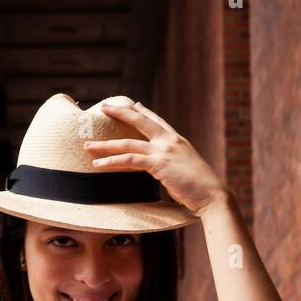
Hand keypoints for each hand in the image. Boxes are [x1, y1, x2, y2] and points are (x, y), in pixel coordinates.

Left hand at [85, 101, 228, 215]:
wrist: (213, 195)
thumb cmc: (202, 190)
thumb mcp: (186, 172)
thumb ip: (173, 168)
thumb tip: (166, 174)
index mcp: (178, 141)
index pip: (158, 121)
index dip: (145, 112)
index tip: (134, 105)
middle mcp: (170, 141)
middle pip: (140, 121)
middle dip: (120, 113)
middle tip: (104, 107)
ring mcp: (164, 151)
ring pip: (127, 143)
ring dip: (105, 145)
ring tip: (87, 146)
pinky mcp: (158, 164)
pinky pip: (129, 160)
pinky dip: (111, 162)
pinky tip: (98, 165)